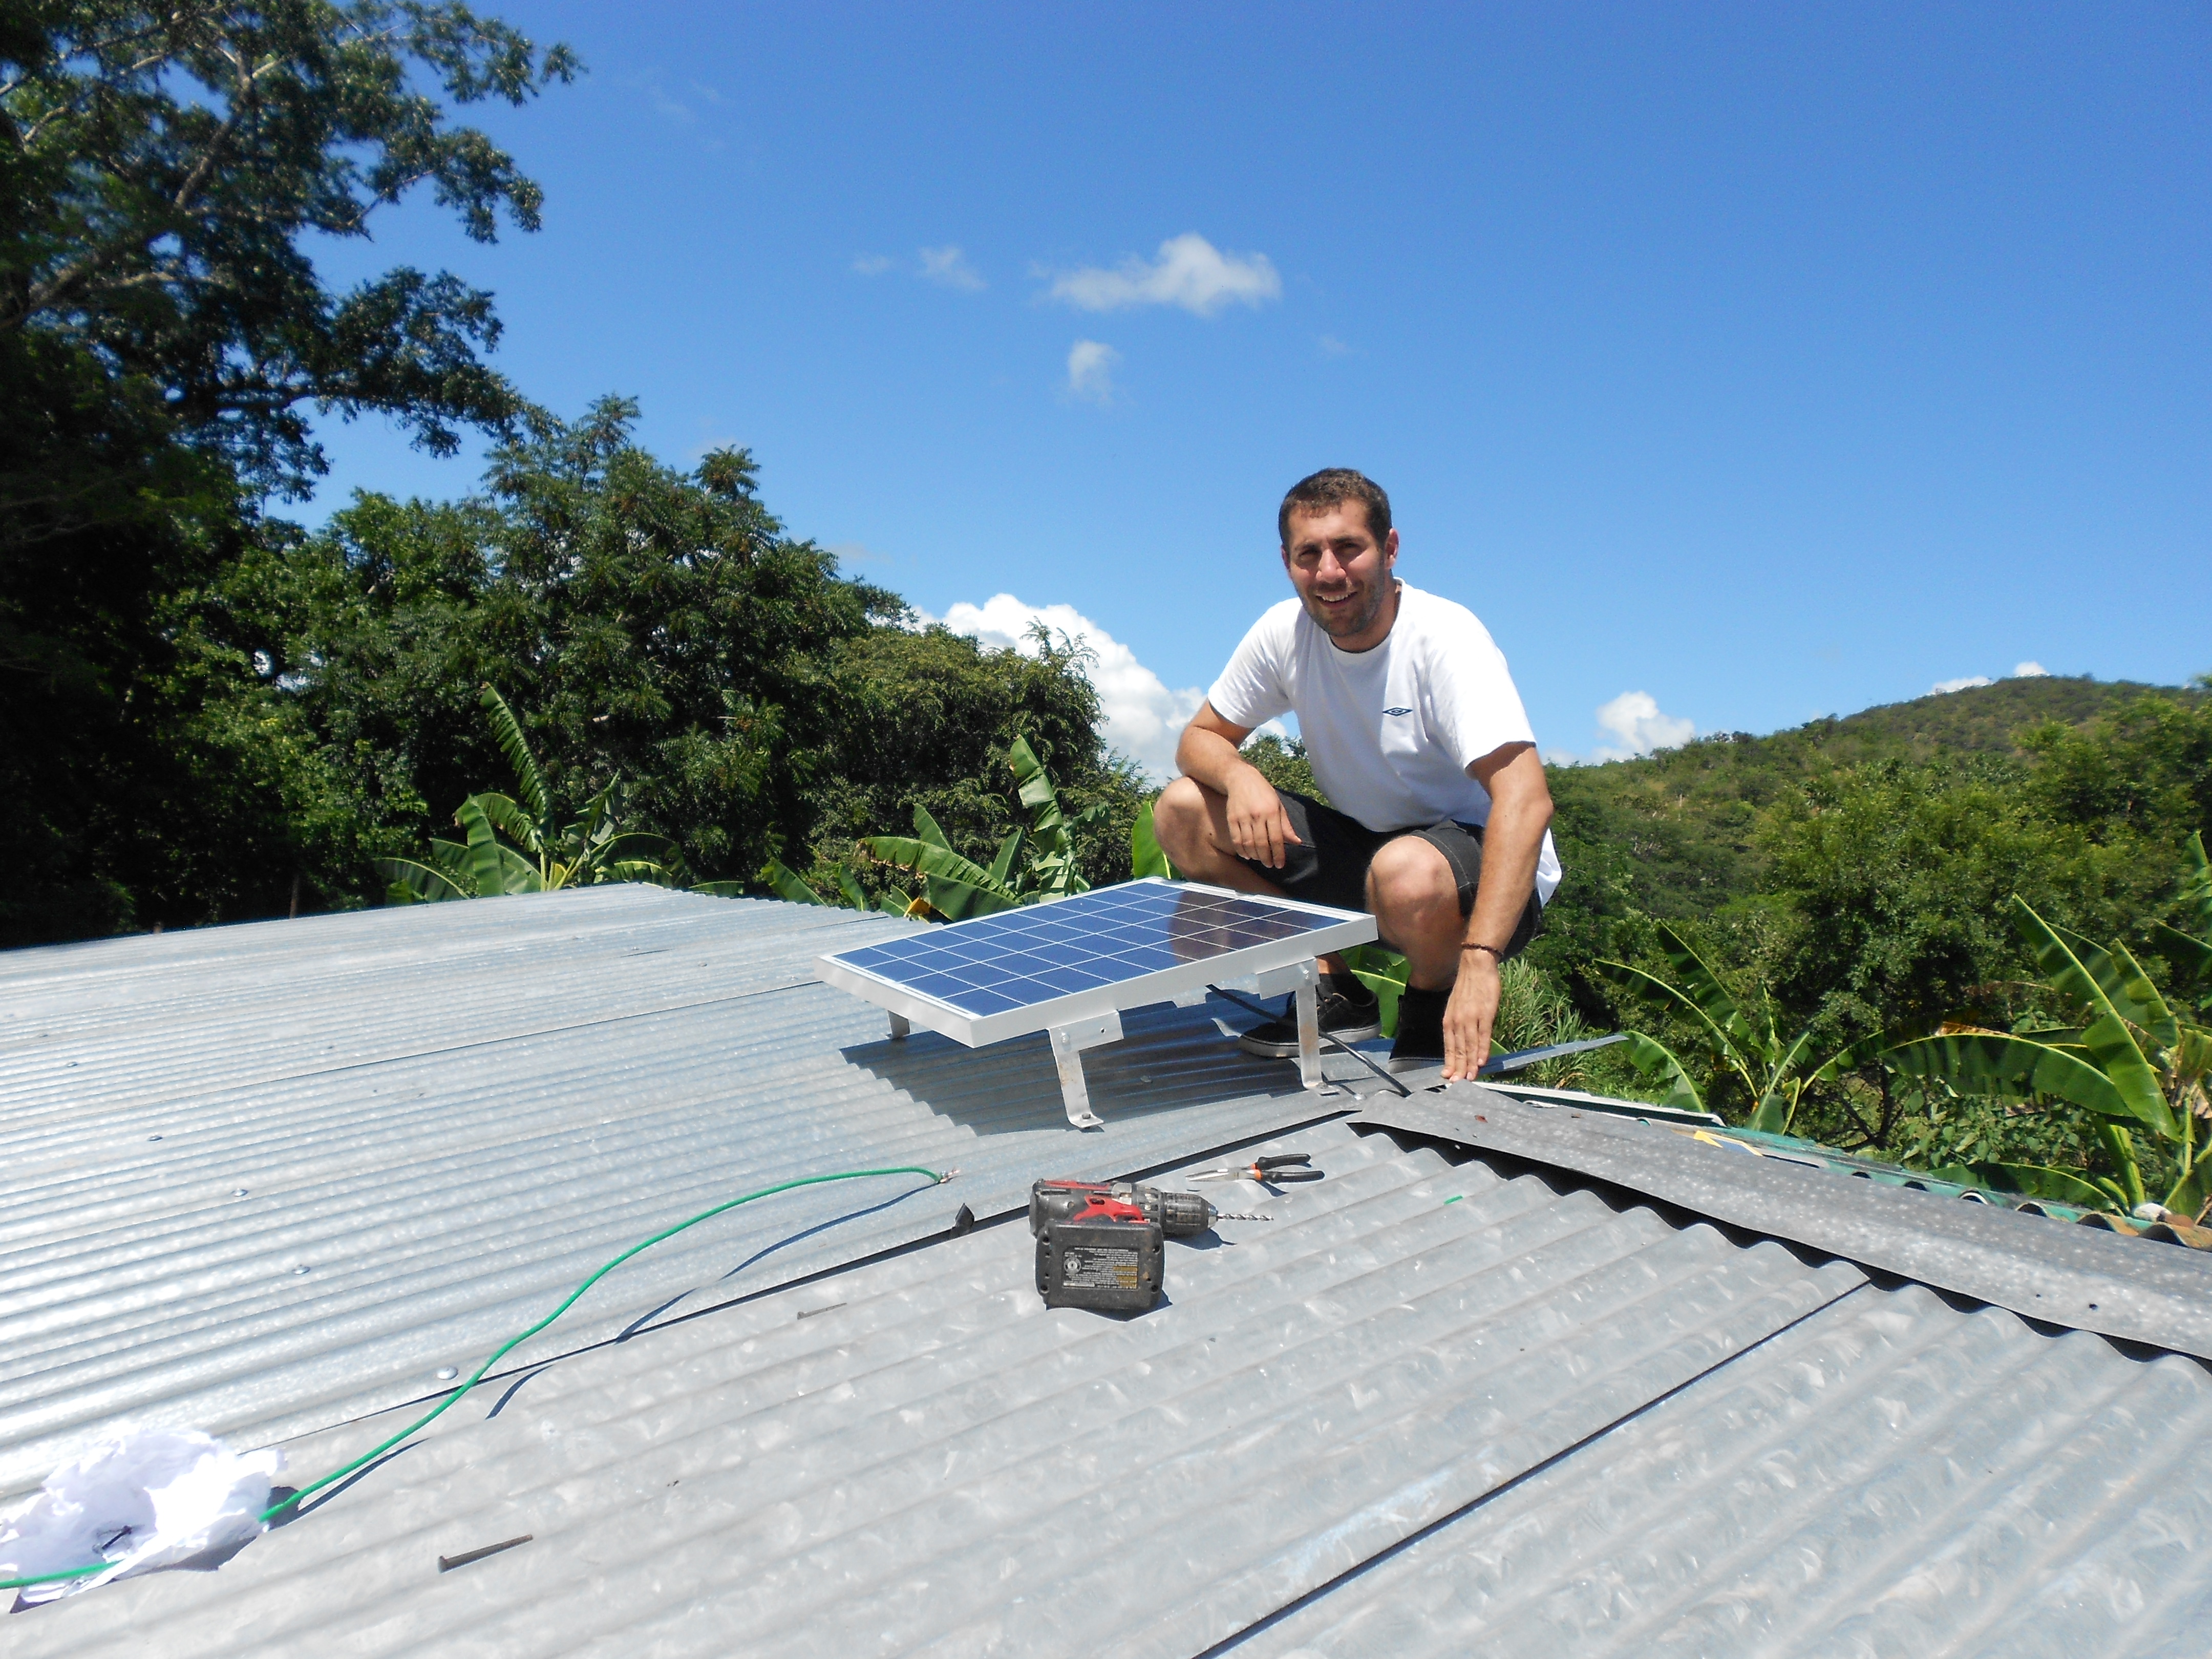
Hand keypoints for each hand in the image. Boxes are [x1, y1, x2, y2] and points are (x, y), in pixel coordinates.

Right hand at [1224, 766, 1299, 868]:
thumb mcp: (1278, 805)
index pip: (1276, 838)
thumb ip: (1286, 825)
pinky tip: (1246, 855)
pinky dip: (1241, 850)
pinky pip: (1236, 839)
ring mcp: (1243, 817)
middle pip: (1261, 843)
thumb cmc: (1263, 792)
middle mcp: (1257, 815)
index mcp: (1271, 811)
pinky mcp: (1231, 819)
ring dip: (1254, 856)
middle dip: (1266, 858)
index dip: (1279, 854)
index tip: (1280, 864)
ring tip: (1260, 860)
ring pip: (1248, 843)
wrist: (1240, 779)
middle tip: (1270, 865)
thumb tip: (1296, 842)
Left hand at [1442, 952, 1500, 1080]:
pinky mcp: (1485, 1013)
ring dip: (1470, 1063)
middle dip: (1458, 1068)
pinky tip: (1482, 1061)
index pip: (1449, 1046)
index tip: (1448, 1077)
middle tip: (1457, 1084)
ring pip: (1470, 1045)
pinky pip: (1483, 1035)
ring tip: (1470, 1077)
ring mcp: (1471, 1018)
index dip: (1449, 1062)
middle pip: (1458, 1049)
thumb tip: (1460, 1043)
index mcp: (1449, 1020)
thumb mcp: (1457, 1008)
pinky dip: (1482, 1049)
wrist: (1476, 966)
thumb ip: (1457, 1025)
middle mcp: (1457, 1021)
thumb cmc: (1468, 988)